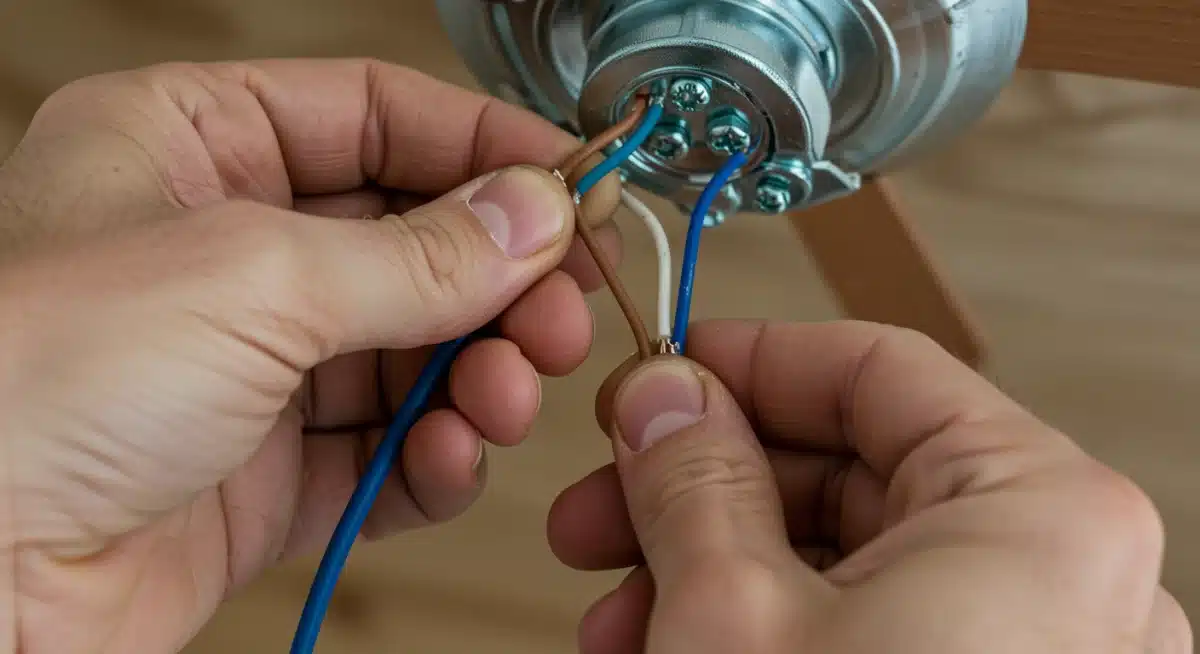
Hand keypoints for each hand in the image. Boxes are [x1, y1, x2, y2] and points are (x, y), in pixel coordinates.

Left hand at [0, 59, 622, 653]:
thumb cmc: (25, 389)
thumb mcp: (251, 278)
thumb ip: (414, 251)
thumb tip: (532, 215)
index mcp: (189, 148)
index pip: (375, 115)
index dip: (485, 150)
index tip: (576, 188)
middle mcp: (221, 250)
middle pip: (411, 240)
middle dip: (498, 281)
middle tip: (562, 312)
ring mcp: (246, 365)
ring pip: (411, 350)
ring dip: (478, 374)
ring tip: (506, 395)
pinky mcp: (263, 471)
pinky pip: (383, 449)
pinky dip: (435, 454)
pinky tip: (453, 454)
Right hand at [549, 320, 1191, 653]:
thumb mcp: (728, 616)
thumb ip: (696, 477)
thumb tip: (669, 399)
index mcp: (1039, 514)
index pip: (879, 370)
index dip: (752, 361)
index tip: (665, 374)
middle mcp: (1066, 583)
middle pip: (855, 472)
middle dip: (704, 488)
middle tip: (602, 504)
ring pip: (849, 563)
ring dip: (712, 572)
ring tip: (614, 618)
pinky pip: (871, 637)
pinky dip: (764, 636)